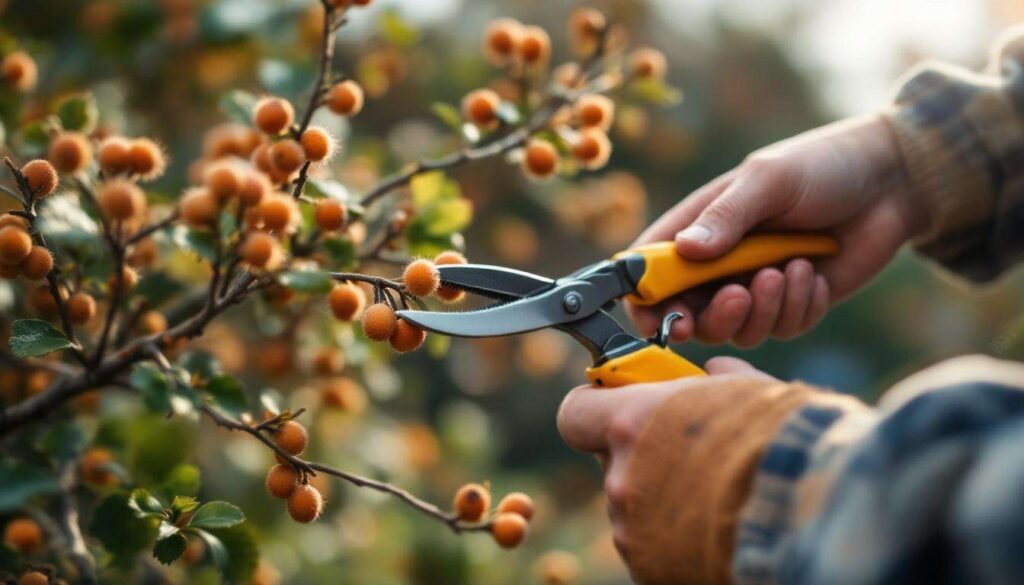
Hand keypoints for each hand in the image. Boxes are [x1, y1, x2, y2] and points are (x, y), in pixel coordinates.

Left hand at [556, 357, 773, 557]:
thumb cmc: (782, 442)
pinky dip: (676, 536)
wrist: (813, 511)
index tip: (616, 406)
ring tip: (716, 495)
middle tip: (688, 453)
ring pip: (634, 505)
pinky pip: (652, 544)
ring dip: (663, 498)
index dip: (594, 409)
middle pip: (611, 461)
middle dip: (642, 455)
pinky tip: (716, 526)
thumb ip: (716, 381)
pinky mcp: (651, 570)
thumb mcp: (748, 390)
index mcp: (632, 423)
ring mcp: (633, 531)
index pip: (575, 414)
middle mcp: (621, 478)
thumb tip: (716, 373)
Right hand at [627, 114, 927, 346]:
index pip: (648, 275)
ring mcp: (755, 288)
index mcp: (697, 228)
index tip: (667, 319)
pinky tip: (816, 271)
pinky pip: (782, 330)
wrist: (892, 180)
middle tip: (740, 295)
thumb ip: (726, 218)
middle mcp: (718, 265)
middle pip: (689, 319)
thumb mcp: (769, 181)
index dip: (647, 304)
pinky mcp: (793, 305)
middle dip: (713, 318)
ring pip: (737, 331)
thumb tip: (683, 251)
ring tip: (791, 269)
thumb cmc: (822, 166)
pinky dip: (798, 307)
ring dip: (763, 310)